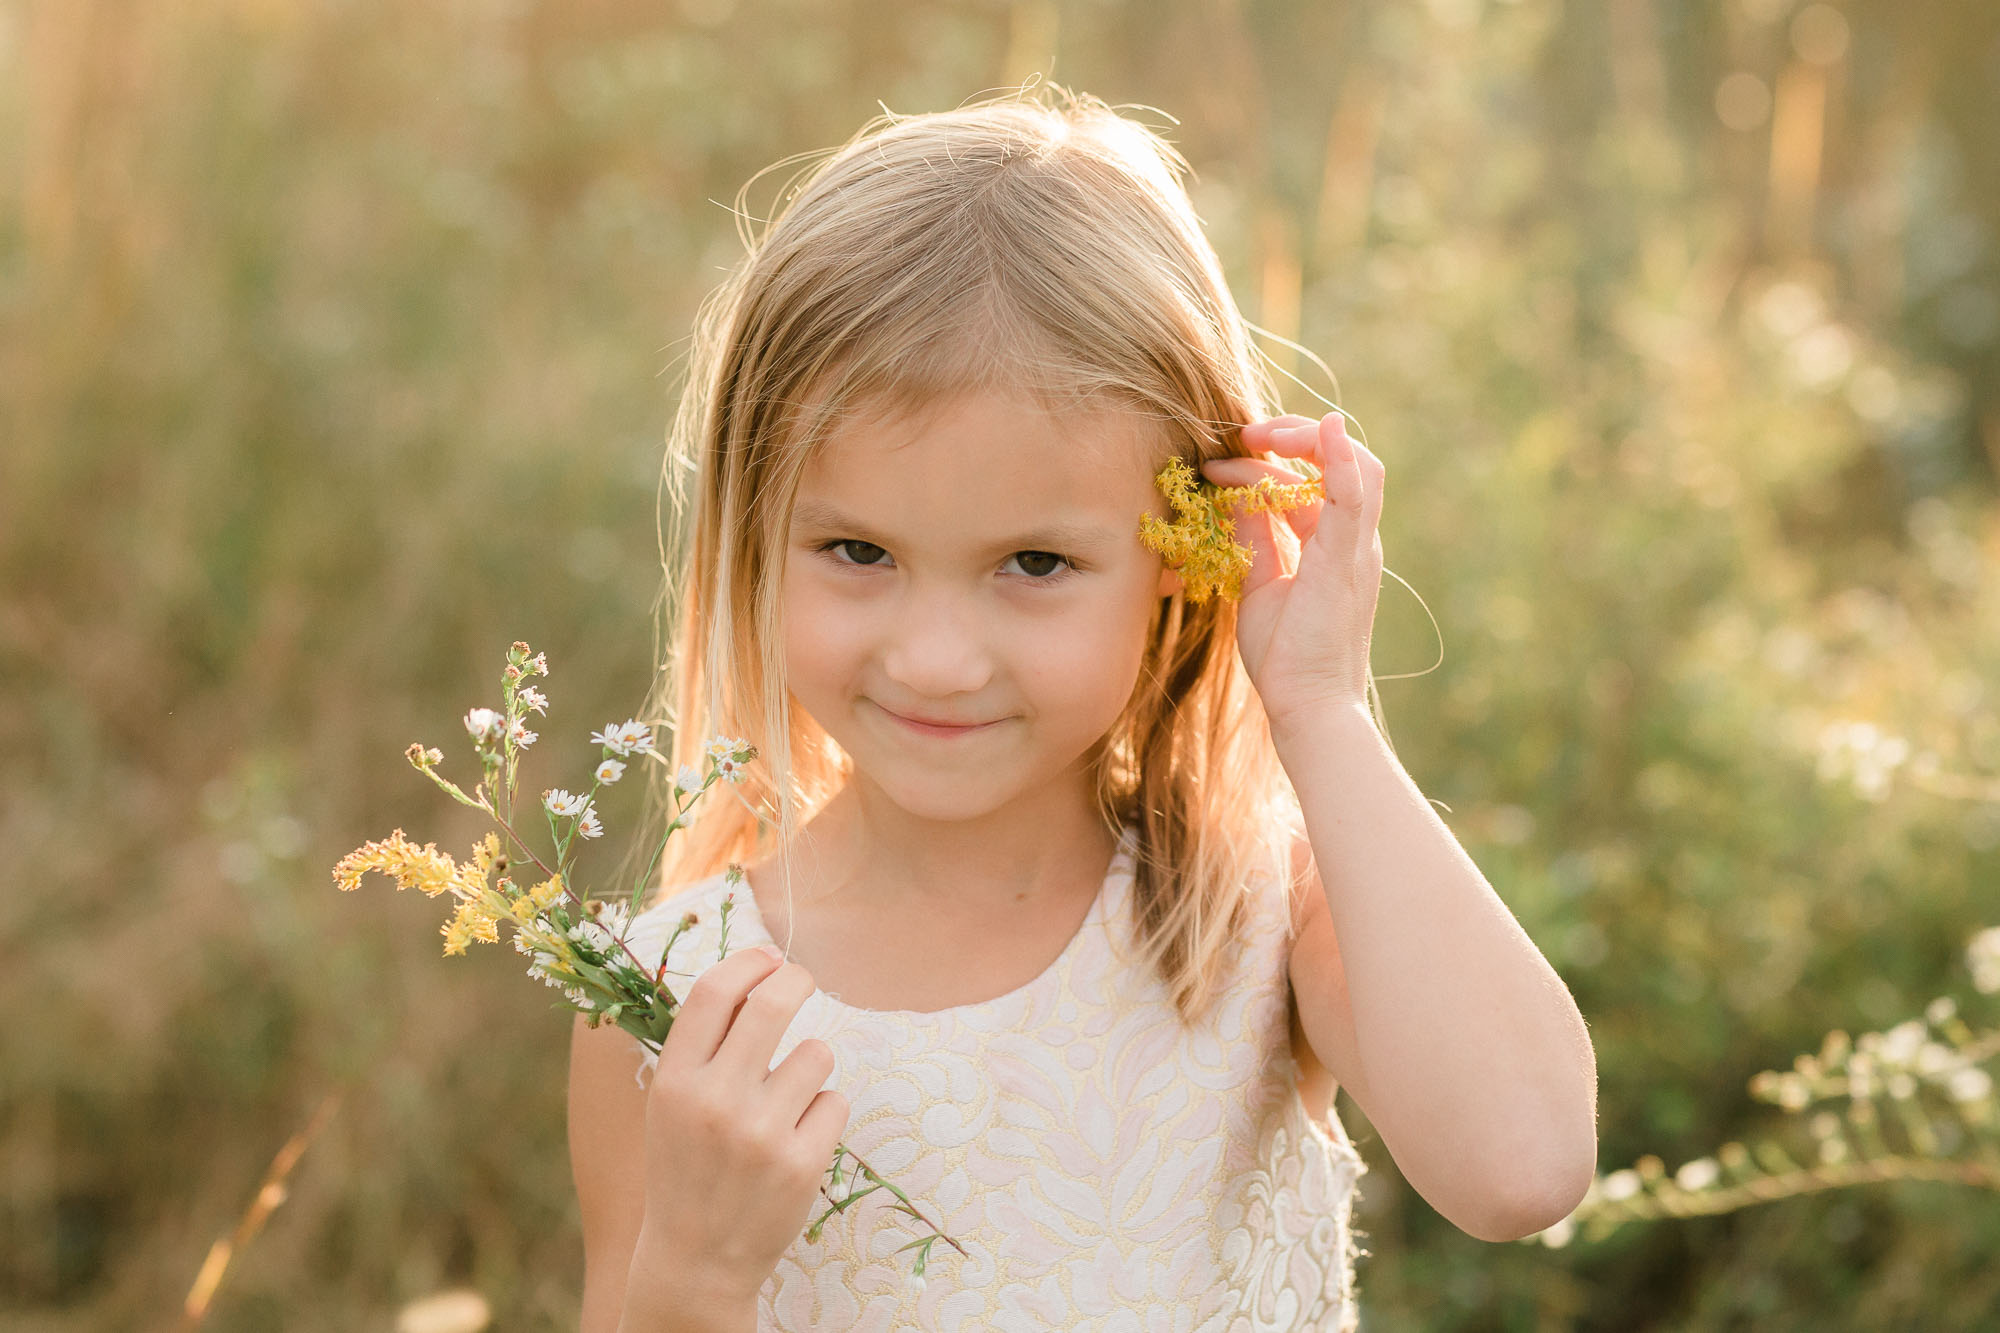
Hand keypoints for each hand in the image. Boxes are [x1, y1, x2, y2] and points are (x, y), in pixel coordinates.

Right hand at [632, 945, 847, 1300]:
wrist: (697, 1260)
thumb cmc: (687, 1166)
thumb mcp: (672, 1103)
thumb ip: (704, 1045)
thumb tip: (756, 975)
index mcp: (674, 1081)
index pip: (714, 991)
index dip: (749, 962)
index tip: (769, 958)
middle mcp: (715, 1101)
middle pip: (773, 1003)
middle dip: (797, 979)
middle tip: (802, 980)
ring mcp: (761, 1133)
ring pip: (816, 1052)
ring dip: (809, 1066)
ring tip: (784, 1103)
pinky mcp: (802, 1162)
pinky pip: (835, 1100)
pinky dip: (822, 1113)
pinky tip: (796, 1140)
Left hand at [1199, 410, 1384, 730]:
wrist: (1306, 705)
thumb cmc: (1284, 657)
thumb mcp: (1258, 584)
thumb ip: (1253, 538)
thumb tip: (1232, 498)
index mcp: (1335, 546)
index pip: (1313, 481)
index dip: (1270, 461)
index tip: (1220, 461)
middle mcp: (1354, 540)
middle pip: (1340, 461)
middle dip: (1292, 437)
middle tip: (1243, 434)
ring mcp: (1357, 547)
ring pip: (1354, 466)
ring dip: (1306, 439)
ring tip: (1258, 435)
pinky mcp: (1347, 558)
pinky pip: (1355, 495)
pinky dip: (1342, 457)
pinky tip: (1325, 430)